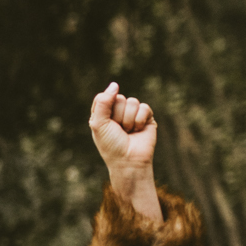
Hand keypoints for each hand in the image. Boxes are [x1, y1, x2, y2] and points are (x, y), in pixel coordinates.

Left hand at [87, 82, 162, 220]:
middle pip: (119, 98)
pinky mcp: (147, 118)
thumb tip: (115, 84)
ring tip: (128, 132)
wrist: (129, 161)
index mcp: (104, 113)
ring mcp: (133, 114)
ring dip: (129, 120)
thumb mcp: (98, 123)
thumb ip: (103, 102)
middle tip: (119, 130)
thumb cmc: (111, 145)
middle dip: (118, 116)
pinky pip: (144, 107)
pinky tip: (138, 130)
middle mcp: (118, 112)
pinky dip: (140, 120)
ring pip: (132, 102)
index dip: (107, 108)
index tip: (107, 122)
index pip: (104, 97)